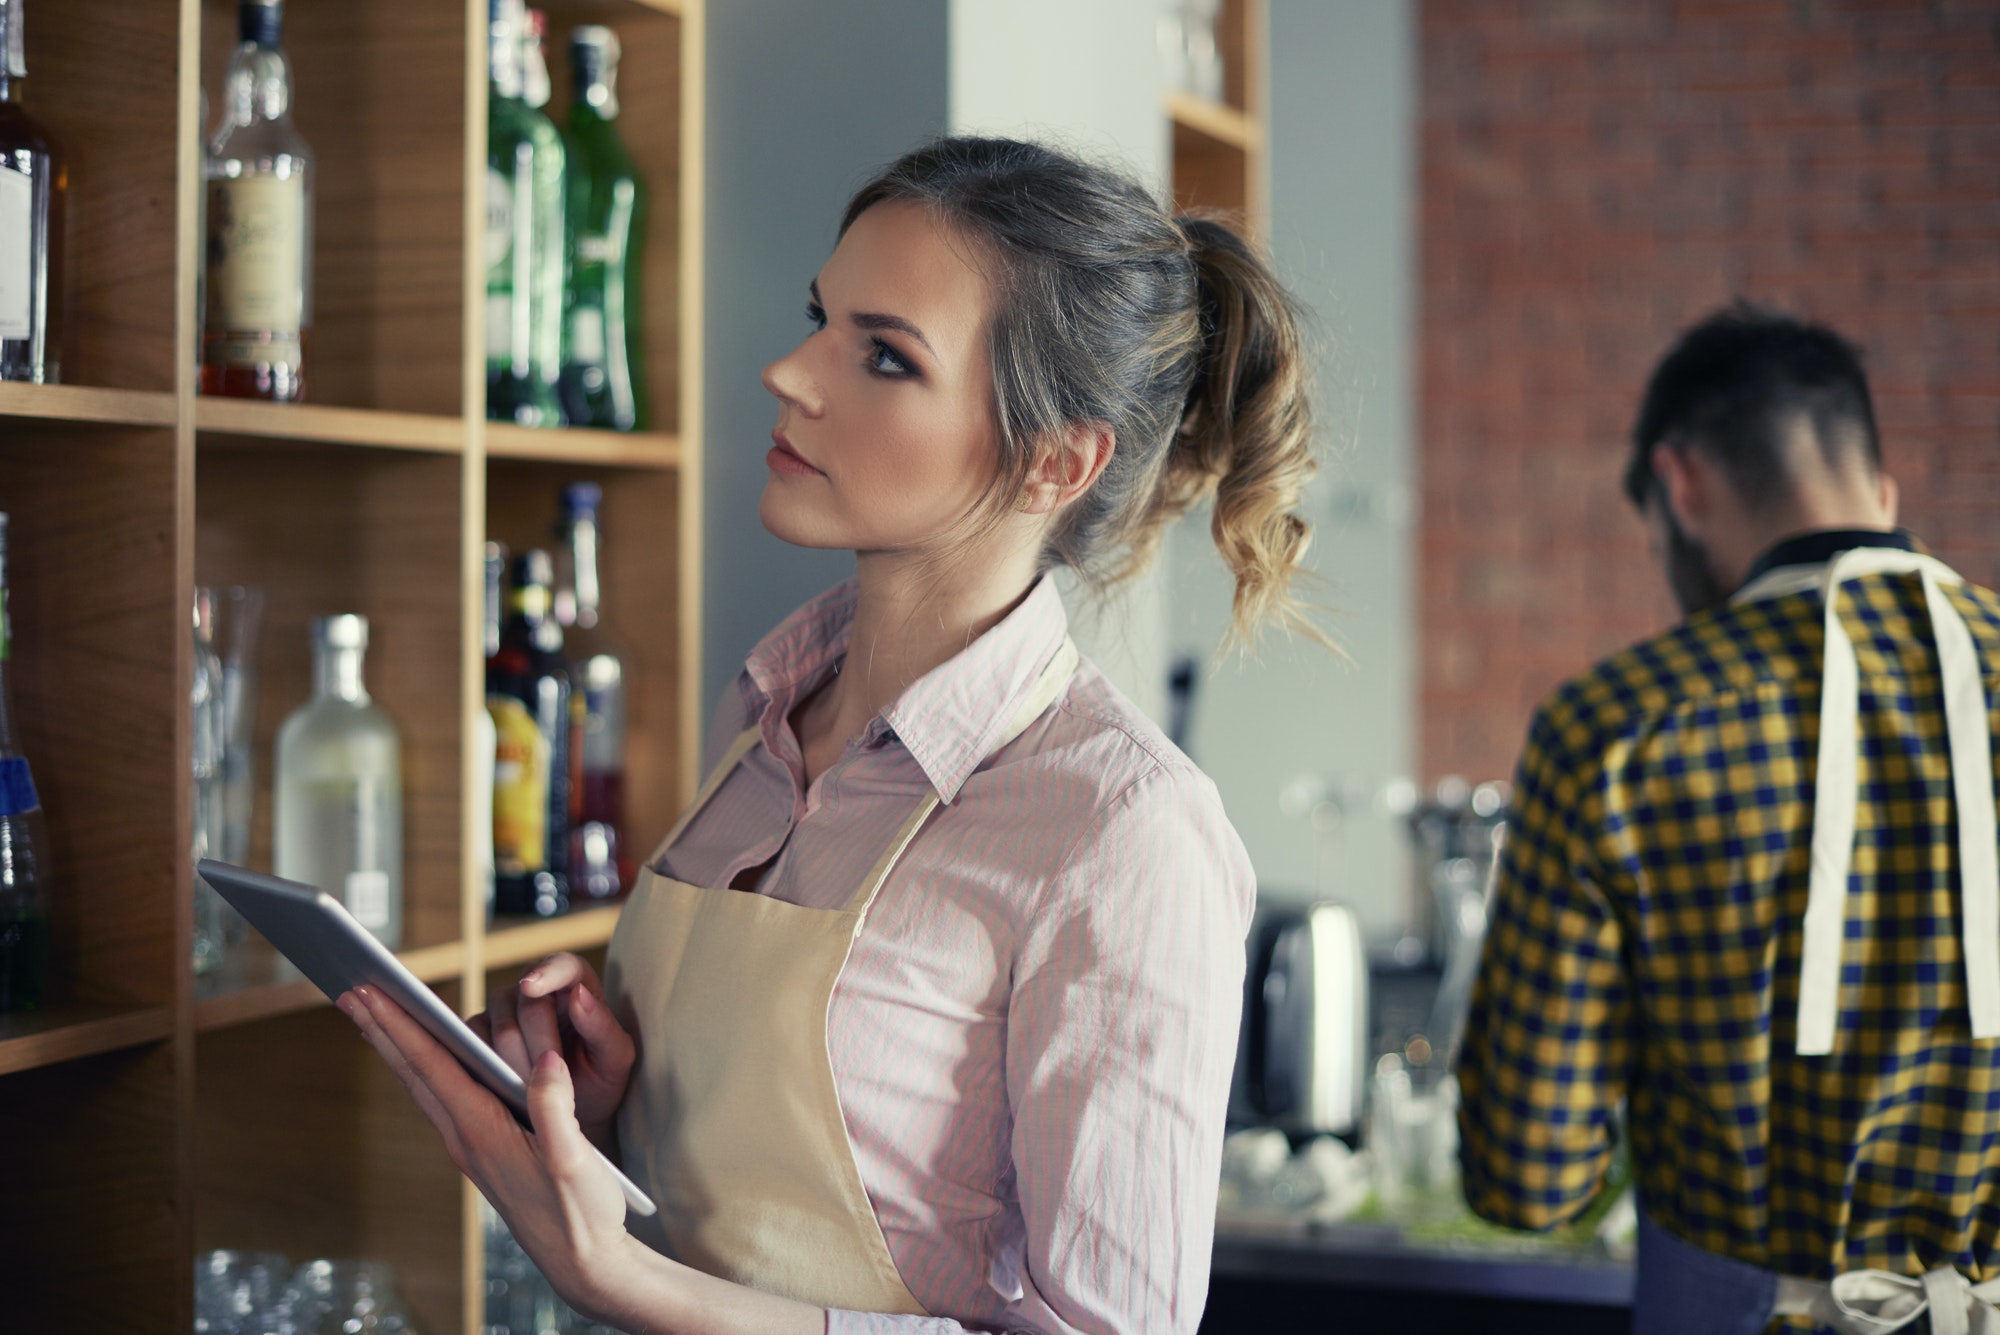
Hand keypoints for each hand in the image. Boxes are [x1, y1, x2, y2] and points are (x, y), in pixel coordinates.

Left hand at [340, 985, 825, 1334]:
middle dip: (380, 1029)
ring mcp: (469, 1147)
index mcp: (482, 1130)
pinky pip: (440, 1098)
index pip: (431, 1067)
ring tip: (373, 1014)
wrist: (582, 1263)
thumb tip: (546, 1060)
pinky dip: (422, 1068)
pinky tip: (422, 1059)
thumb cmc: (582, 1213)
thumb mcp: (574, 1160)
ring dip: (395, 1047)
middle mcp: (465, 1137)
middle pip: (412, 1073)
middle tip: (346, 990)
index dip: (399, 1026)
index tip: (368, 993)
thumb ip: (557, 1109)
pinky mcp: (481, 1151)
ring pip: (421, 1086)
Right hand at [471, 952, 634, 1149]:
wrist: (571, 1112)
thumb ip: (603, 1027)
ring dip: (516, 1062)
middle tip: (553, 1075)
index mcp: (575, 984)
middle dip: (540, 1044)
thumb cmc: (599, 1078)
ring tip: (535, 1087)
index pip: (562, 965)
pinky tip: (503, 1086)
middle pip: (526, 1005)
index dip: (546, 974)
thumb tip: (578, 995)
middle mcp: (535, 990)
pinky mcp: (476, 1033)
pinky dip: (487, 1067)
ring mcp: (502, 1010)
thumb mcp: (615, 1059)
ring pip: (497, 1028)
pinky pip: (470, 1045)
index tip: (530, 987)